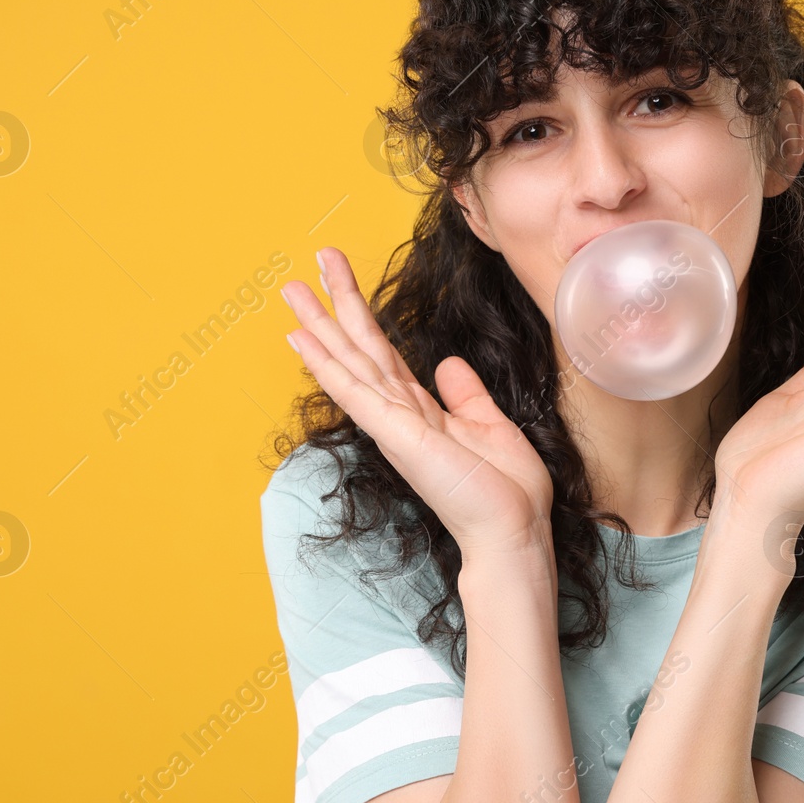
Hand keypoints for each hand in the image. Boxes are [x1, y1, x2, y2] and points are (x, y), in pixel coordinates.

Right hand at [282, 247, 555, 565]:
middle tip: (304, 269)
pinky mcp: (398, 436)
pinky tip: (303, 340)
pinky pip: (357, 392)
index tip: (339, 283)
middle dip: (333, 307)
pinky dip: (328, 365)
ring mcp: (394, 425)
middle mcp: (399, 414)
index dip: (360, 317)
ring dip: (320, 326)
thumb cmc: (504, 491)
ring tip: (291, 290)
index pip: (382, 354)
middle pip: (359, 349)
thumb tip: (446, 363)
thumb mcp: (490, 425)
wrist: (512, 532)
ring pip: (351, 363)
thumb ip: (464, 394)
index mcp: (420, 410)